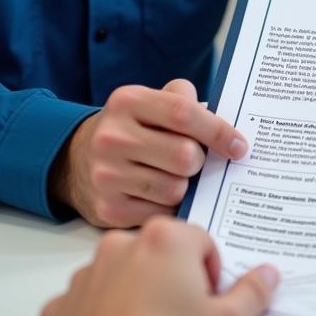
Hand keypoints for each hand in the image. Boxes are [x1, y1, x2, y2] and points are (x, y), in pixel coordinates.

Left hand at [38, 217, 278, 315]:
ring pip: (120, 276)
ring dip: (135, 296)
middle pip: (159, 255)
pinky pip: (87, 304)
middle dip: (171, 281)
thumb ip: (253, 293)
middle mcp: (120, 246)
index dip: (211, 276)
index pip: (201, 243)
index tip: (208, 307)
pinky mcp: (58, 308)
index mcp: (165, 239)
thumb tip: (268, 274)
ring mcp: (85, 276)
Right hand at [49, 79, 247, 227]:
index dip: (218, 131)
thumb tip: (224, 129)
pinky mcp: (107, 208)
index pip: (184, 113)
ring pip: (175, 189)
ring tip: (173, 177)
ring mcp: (106, 175)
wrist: (76, 159)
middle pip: (185, 156)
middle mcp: (112, 137)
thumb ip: (184, 102)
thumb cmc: (131, 128)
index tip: (239, 146)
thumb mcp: (150, 102)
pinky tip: (159, 195)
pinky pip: (160, 213)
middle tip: (195, 162)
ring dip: (185, 186)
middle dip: (199, 162)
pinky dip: (169, 207)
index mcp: (127, 102)